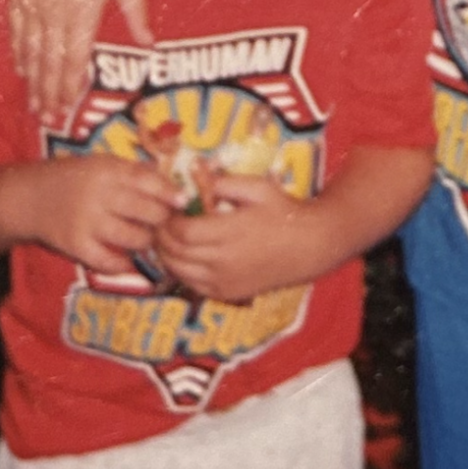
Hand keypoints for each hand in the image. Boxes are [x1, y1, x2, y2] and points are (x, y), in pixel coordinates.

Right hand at [9, 0, 150, 123]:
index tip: (69, 108)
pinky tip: (21, 68)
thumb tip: (150, 44)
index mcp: (84, 8)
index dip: (71, 86)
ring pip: (31, 50)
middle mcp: (55, 9)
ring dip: (33, 79)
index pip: (75, 58)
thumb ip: (136, 12)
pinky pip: (16, 29)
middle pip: (50, 61)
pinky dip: (19, 51)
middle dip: (49, 93)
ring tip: (34, 103)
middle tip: (48, 119)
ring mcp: (34, 1)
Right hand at [20, 156, 175, 275]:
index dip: (169, 192)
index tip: (184, 201)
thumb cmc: (74, 178)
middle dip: (163, 220)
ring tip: (148, 239)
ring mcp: (87, 223)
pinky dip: (123, 264)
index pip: (147, 181)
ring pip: (134, 238)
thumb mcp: (102, 164)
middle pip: (146, 212)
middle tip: (169, 224)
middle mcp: (99, 195)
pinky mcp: (76, 246)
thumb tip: (173, 185)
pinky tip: (128, 260)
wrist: (30, 198)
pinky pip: (109, 261)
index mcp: (107, 170)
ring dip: (147, 241)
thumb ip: (134, 173)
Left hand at [156, 175, 315, 302]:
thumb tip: (197, 175)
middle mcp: (223, 261)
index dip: (167, 221)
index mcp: (229, 232)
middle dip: (161, 236)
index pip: (182, 232)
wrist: (308, 246)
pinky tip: (183, 257)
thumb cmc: (283, 212)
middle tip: (159, 222)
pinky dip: (181, 272)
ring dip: (167, 255)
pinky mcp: (227, 294)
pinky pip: (193, 286)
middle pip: (175, 252)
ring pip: (179, 272)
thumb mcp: (257, 187)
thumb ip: (225, 181)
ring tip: (167, 238)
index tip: (166, 209)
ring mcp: (224, 281)